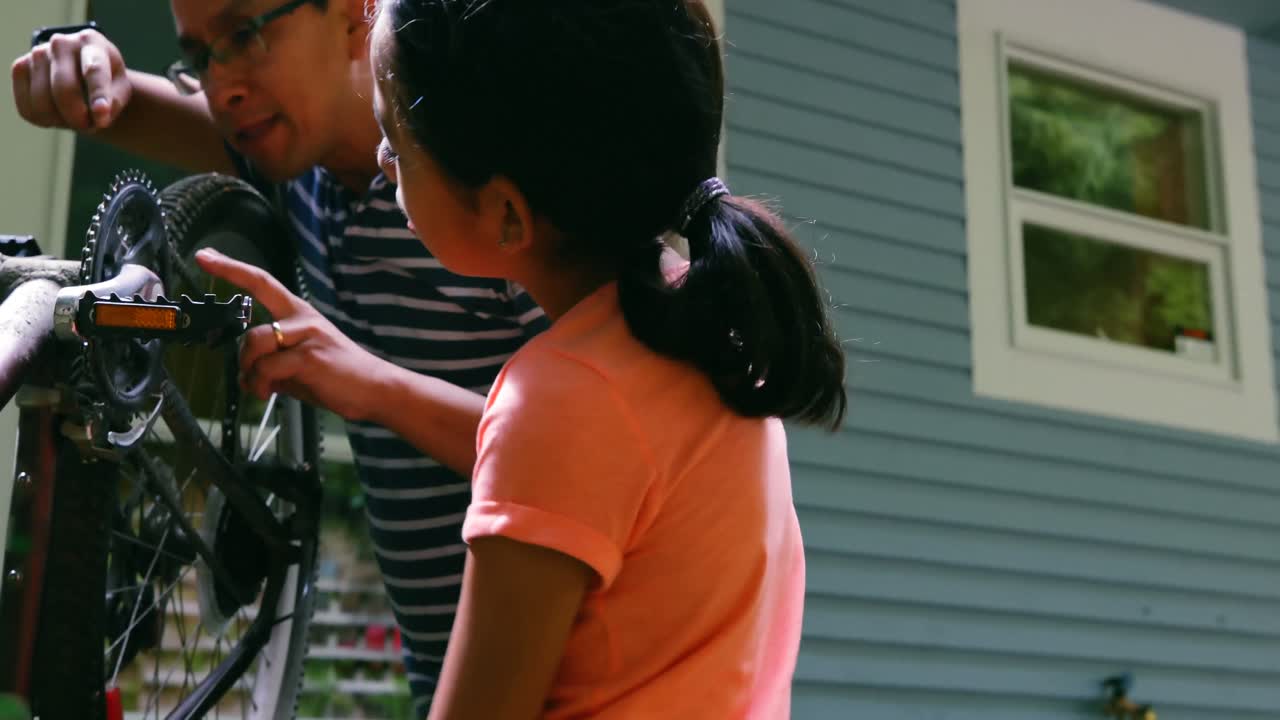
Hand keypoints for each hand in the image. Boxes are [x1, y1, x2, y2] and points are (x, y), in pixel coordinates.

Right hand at [11, 29, 130, 130]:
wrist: (80, 72)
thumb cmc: (106, 81)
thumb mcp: (120, 89)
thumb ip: (114, 103)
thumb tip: (98, 117)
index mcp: (91, 42)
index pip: (94, 69)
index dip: (98, 94)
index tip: (102, 114)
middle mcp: (61, 43)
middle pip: (64, 88)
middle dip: (77, 116)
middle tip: (88, 126)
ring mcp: (37, 53)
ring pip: (42, 101)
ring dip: (60, 121)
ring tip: (74, 117)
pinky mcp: (20, 67)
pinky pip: (27, 107)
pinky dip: (44, 119)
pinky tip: (57, 113)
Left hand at [195, 248, 389, 421]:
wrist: (375, 389)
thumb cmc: (340, 378)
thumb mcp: (300, 367)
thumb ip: (275, 364)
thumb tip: (249, 377)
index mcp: (300, 315)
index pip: (262, 283)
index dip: (231, 269)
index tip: (206, 256)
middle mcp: (302, 319)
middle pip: (251, 329)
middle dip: (242, 359)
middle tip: (250, 379)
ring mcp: (307, 336)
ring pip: (256, 346)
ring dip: (251, 373)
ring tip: (262, 389)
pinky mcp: (309, 356)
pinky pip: (268, 368)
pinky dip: (261, 384)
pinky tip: (270, 392)